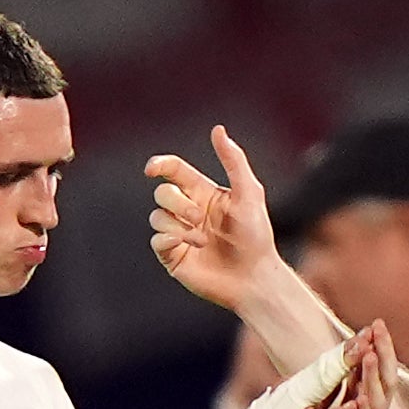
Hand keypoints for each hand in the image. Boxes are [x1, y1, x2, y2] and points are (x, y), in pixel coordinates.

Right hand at [147, 123, 277, 311]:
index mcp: (202, 193)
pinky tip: (191, 246)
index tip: (153, 170)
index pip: (173, 171)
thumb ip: (233, 161)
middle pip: (163, 193)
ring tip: (202, 240)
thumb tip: (218, 130)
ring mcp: (179, 234)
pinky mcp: (173, 256)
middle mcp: (188, 211)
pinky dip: (170, 239)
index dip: (159, 165)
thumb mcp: (249, 193)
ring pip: (157, 216)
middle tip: (199, 218)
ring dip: (178, 225)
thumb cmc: (256, 236)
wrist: (254, 277)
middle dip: (177, 202)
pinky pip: (157, 240)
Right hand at [157, 332, 353, 408]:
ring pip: (325, 388)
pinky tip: (357, 404)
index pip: (324, 369)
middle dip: (351, 350)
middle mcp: (294, 398)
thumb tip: (283, 386)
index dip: (345, 351)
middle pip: (327, 370)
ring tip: (369, 352)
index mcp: (294, 395)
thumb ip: (281, 400)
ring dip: (347, 370)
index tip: (365, 333)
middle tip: (374, 329)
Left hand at [328, 326, 408, 408]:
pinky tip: (361, 397)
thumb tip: (361, 383)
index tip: (375, 324)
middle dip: (381, 352)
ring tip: (371, 353)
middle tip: (378, 325)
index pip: (379, 376)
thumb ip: (357, 406)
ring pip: (375, 401)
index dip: (379, 350)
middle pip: (384, 381)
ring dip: (373, 377)